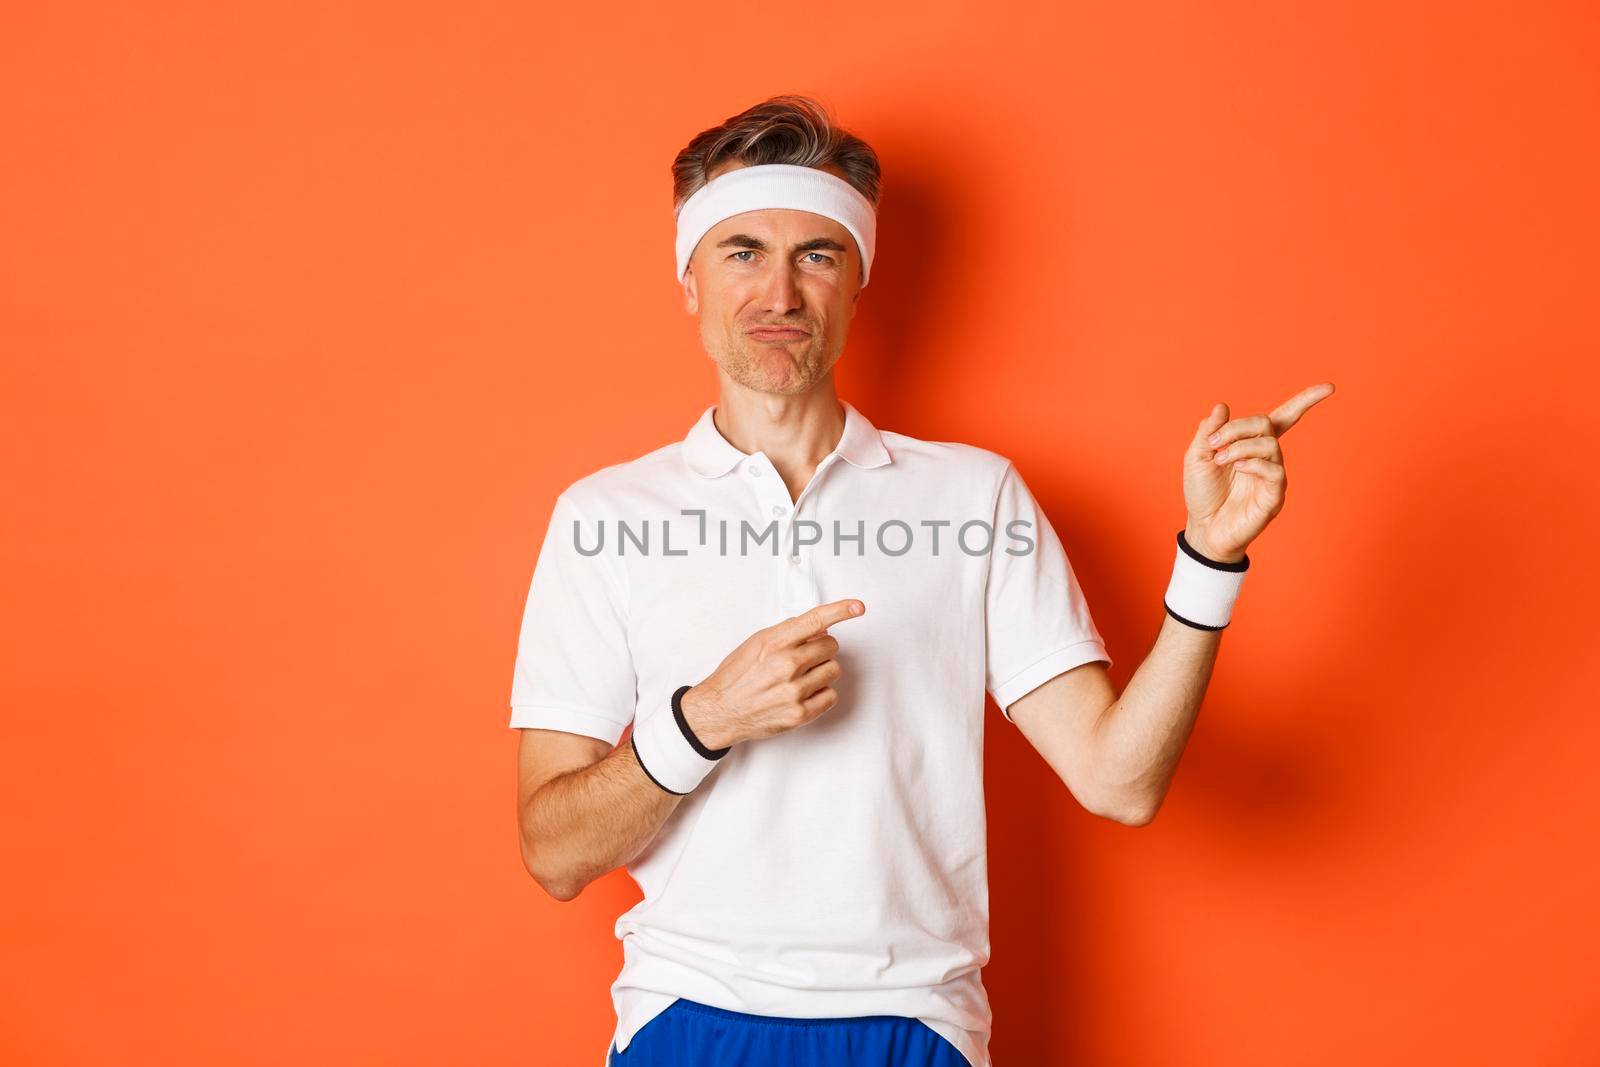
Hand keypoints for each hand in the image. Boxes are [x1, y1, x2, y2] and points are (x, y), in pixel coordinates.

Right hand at [679, 599, 865, 749]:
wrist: (719, 711)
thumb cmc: (736, 676)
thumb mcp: (756, 643)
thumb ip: (788, 633)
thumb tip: (820, 629)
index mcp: (774, 642)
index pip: (815, 620)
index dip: (841, 610)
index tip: (858, 607)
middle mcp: (786, 664)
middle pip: (831, 646)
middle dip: (821, 649)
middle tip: (804, 658)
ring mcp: (794, 690)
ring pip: (833, 670)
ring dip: (821, 671)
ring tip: (800, 677)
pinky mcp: (800, 714)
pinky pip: (831, 696)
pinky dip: (821, 693)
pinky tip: (803, 693)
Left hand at [1182, 382, 1334, 562]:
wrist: (1203, 528)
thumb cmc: (1202, 493)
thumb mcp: (1196, 457)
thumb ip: (1208, 432)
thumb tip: (1222, 406)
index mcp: (1251, 444)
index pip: (1284, 417)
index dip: (1305, 401)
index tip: (1329, 387)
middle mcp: (1267, 457)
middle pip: (1267, 425)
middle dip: (1238, 427)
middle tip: (1214, 443)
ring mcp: (1272, 476)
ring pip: (1269, 445)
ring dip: (1240, 446)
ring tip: (1220, 459)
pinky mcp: (1274, 495)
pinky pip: (1274, 471)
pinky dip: (1253, 464)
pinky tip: (1237, 469)